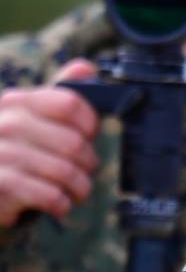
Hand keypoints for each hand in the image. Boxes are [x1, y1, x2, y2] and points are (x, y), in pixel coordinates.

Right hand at [0, 59, 99, 226]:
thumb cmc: (16, 149)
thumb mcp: (34, 118)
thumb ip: (61, 95)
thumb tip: (85, 68)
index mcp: (19, 102)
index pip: (70, 104)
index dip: (90, 123)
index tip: (91, 136)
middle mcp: (7, 124)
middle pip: (74, 143)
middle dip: (89, 163)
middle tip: (86, 171)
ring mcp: (1, 154)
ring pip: (65, 172)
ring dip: (80, 187)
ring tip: (77, 190)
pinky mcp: (0, 185)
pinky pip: (49, 195)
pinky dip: (62, 204)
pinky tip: (60, 204)